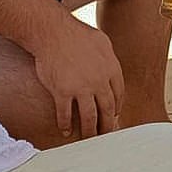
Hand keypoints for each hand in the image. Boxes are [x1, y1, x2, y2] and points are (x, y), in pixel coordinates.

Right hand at [32, 16, 124, 138]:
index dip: (117, 107)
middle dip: (107, 124)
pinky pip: (66, 114)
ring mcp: (81, 88)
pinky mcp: (62, 92)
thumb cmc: (76, 33)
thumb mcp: (102, 41)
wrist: (52, 32)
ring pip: (89, 116)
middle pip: (107, 109)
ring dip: (90, 131)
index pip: (119, 93)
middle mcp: (99, 81)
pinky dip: (66, 125)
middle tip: (106, 134)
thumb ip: (109, 57)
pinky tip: (66, 131)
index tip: (114, 115)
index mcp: (111, 68)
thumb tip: (110, 66)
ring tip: (89, 139)